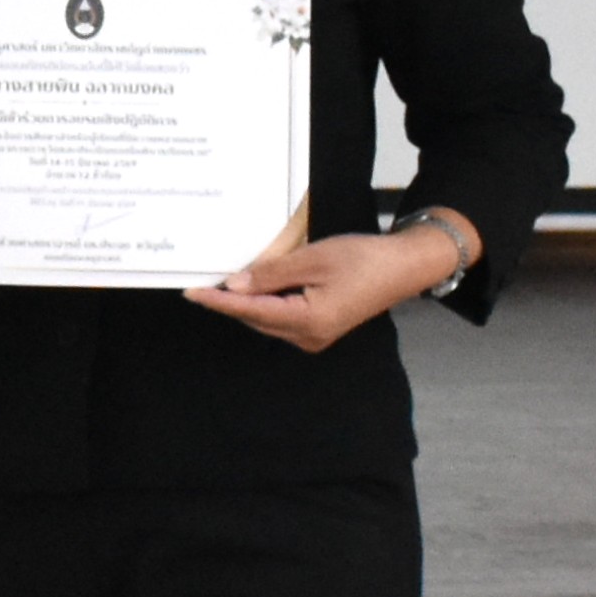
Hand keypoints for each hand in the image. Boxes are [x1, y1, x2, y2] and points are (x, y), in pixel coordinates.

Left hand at [189, 215, 474, 353]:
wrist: (403, 267)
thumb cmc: (364, 259)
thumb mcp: (313, 259)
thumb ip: (271, 274)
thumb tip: (234, 286)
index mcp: (308, 321)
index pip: (250, 311)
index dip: (219, 301)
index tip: (192, 293)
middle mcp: (308, 337)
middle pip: (256, 318)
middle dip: (230, 301)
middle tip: (203, 280)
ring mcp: (315, 337)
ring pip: (267, 319)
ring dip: (248, 302)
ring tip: (224, 280)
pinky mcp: (319, 329)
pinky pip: (282, 317)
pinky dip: (266, 302)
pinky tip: (257, 284)